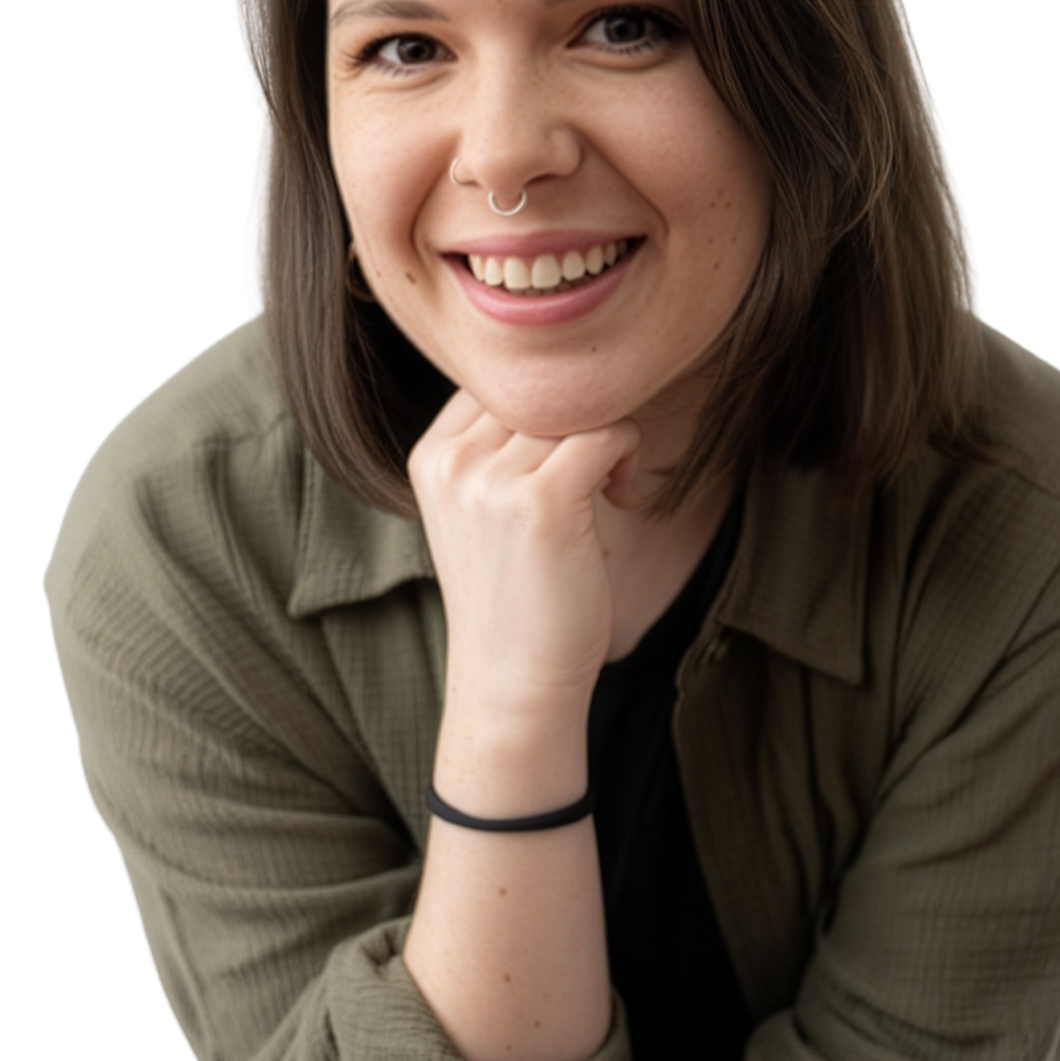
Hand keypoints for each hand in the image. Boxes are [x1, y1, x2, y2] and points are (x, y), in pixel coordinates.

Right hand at [408, 388, 642, 713]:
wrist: (513, 681)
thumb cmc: (517, 598)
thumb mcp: (486, 511)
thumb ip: (503, 448)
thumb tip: (574, 382)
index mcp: (431, 457)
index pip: (496, 379)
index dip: (547, 405)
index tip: (567, 457)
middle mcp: (452, 461)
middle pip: (540, 388)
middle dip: (583, 420)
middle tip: (601, 475)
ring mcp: (490, 479)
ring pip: (577, 407)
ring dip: (610, 440)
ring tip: (611, 490)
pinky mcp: (540, 502)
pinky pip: (607, 433)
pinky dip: (628, 457)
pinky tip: (623, 500)